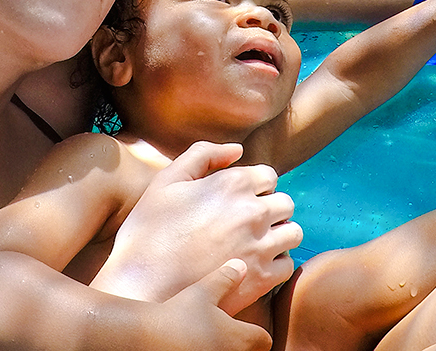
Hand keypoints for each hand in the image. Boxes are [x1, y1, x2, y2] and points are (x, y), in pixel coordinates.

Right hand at [91, 140, 300, 313]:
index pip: (269, 176)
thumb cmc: (149, 231)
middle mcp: (253, 212)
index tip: (239, 201)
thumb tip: (237, 150)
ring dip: (278, 235)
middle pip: (286, 203)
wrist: (142, 285)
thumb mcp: (167, 181)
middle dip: (271, 209)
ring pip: (293, 233)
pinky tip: (252, 266)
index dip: (255, 187)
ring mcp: (260, 246)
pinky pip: (287, 265)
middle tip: (246, 224)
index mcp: (232, 183)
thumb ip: (203, 155)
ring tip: (255, 244)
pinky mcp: (262, 279)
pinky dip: (275, 264)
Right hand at [153, 260, 272, 350]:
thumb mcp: (204, 291)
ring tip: (209, 338)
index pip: (265, 340)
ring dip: (226, 348)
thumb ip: (225, 279)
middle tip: (228, 331)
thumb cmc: (179, 314)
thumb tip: (241, 265)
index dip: (258, 332)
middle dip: (244, 343)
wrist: (149, 338)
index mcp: (240, 338)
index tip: (245, 325)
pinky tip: (194, 344)